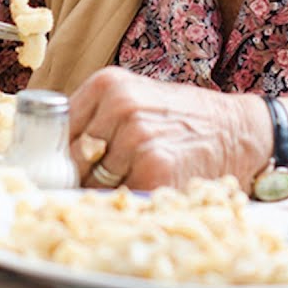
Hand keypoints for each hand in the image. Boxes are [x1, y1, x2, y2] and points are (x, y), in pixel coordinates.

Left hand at [68, 67, 263, 189]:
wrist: (237, 131)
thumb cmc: (182, 118)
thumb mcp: (135, 98)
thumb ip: (95, 118)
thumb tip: (49, 153)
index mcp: (108, 85)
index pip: (57, 129)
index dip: (56, 154)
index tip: (57, 168)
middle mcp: (120, 107)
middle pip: (72, 159)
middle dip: (81, 176)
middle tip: (103, 178)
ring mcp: (137, 139)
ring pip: (93, 182)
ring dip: (106, 191)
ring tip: (134, 178)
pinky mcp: (155, 170)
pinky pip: (119, 198)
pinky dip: (128, 202)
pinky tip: (148, 188)